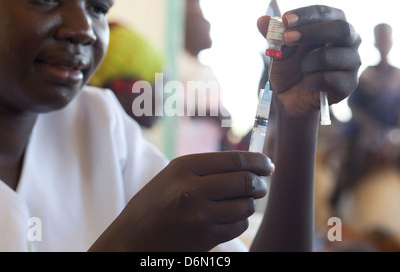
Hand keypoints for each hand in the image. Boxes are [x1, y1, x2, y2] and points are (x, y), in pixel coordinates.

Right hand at [92, 151, 273, 251]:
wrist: (132, 239)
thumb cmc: (154, 204)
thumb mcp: (172, 176)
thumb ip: (207, 168)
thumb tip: (250, 165)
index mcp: (183, 167)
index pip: (234, 160)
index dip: (258, 161)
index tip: (268, 164)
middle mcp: (192, 189)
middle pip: (245, 181)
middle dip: (260, 183)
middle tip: (261, 185)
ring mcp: (199, 216)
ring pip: (245, 205)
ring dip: (248, 204)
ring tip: (239, 203)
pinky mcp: (205, 238)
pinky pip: (238, 225)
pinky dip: (239, 221)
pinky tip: (226, 219)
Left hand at [257, 5, 361, 118]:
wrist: (290, 98)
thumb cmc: (289, 67)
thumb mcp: (278, 49)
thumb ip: (273, 34)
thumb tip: (261, 20)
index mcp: (333, 25)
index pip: (326, 13)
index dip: (306, 14)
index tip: (285, 19)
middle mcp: (349, 41)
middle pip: (341, 29)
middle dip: (312, 32)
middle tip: (287, 38)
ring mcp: (352, 63)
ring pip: (331, 56)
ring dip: (307, 62)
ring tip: (301, 68)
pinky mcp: (349, 84)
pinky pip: (330, 79)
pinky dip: (311, 81)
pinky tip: (308, 83)